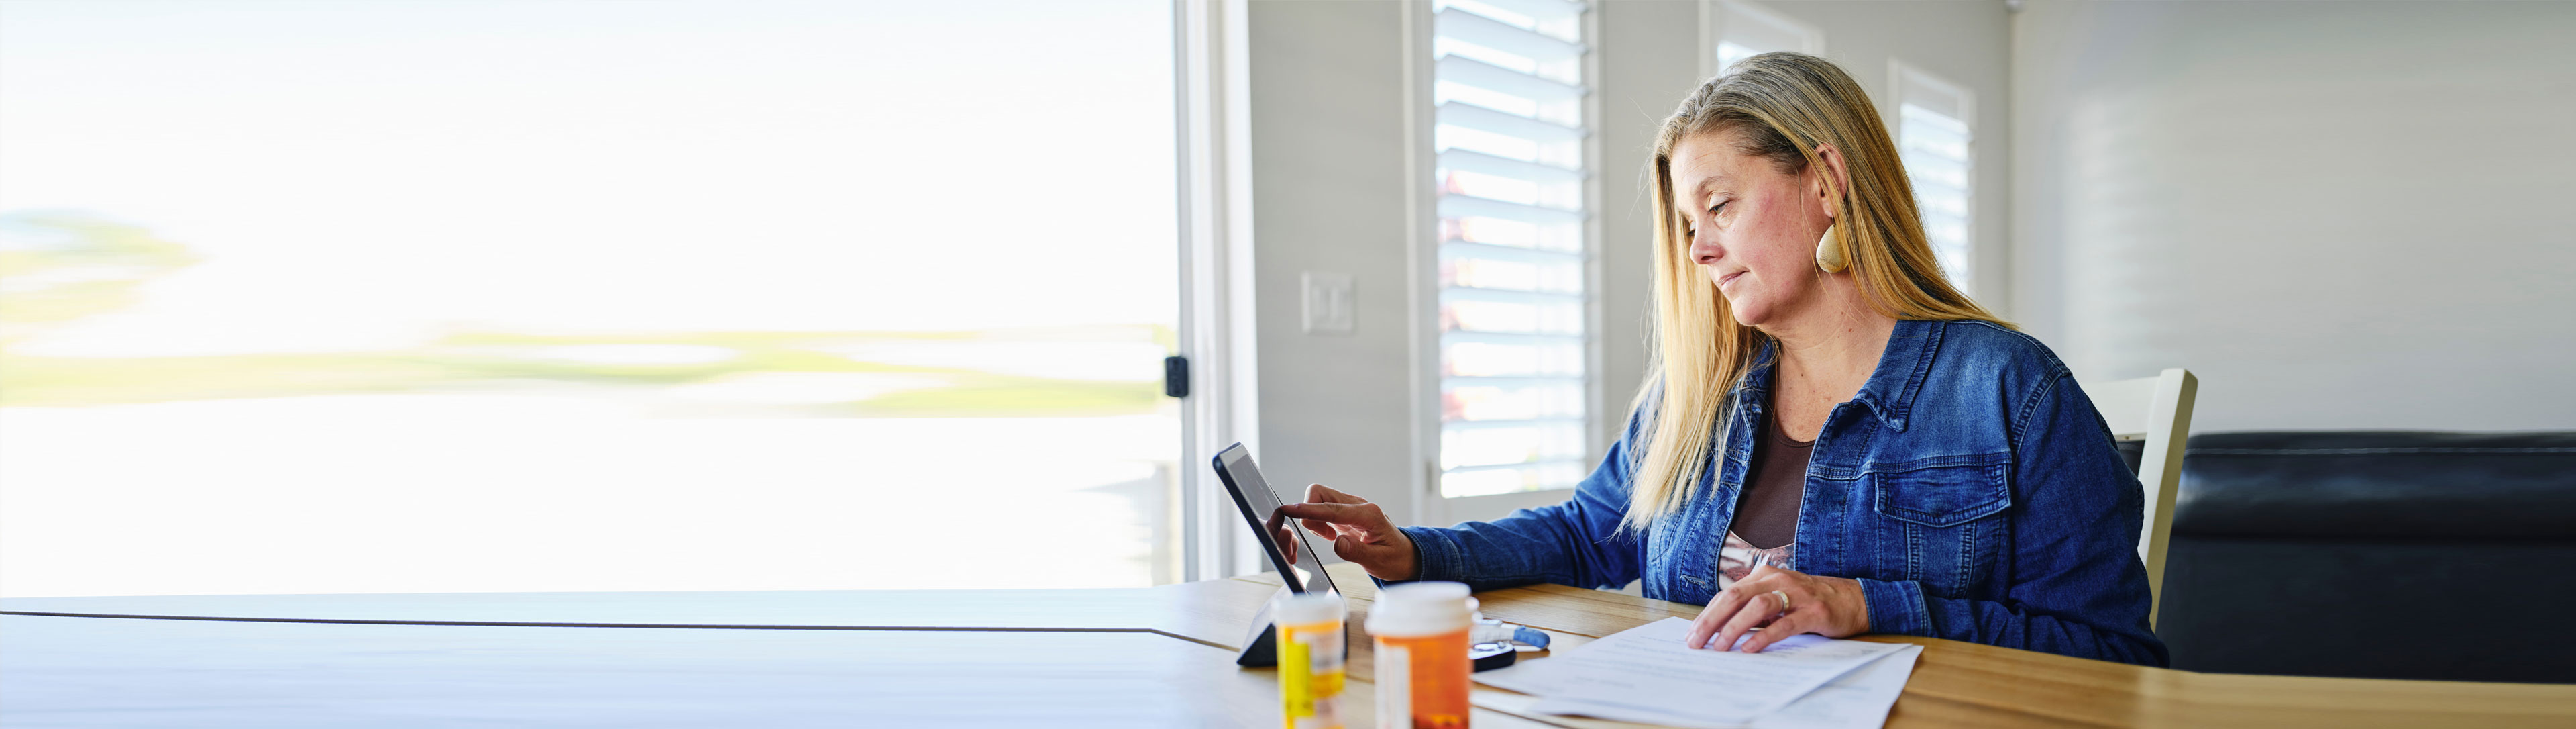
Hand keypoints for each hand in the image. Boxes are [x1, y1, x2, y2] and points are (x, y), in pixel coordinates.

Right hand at [1271, 484, 1419, 581]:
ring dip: (1314, 517)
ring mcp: (1351, 507)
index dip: (1308, 510)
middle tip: (1322, 535)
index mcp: (1368, 515)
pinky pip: (1323, 508)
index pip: (1331, 508)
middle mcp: (1359, 505)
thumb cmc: (1394, 558)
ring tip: (1329, 537)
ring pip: (1320, 498)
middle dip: (1309, 511)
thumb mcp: (1378, 562)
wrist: (1404, 555)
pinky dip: (1319, 520)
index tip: (1288, 510)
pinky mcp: (1346, 512)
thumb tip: (1337, 543)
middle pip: (1321, 493)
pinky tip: (1331, 535)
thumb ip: (1356, 552)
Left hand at [1682, 562, 1870, 652]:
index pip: (1727, 595)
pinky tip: (1749, 648)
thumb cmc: (1808, 602)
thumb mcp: (1777, 599)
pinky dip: (1764, 636)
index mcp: (1764, 576)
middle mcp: (1777, 580)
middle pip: (1735, 597)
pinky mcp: (1813, 611)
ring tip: (1719, 647)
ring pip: (1757, 608)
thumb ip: (1752, 609)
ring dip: (1734, 628)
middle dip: (1712, 620)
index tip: (1692, 634)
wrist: (1852, 599)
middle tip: (1696, 641)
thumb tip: (1719, 630)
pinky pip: (1784, 624)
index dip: (1708, 614)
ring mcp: (1796, 595)